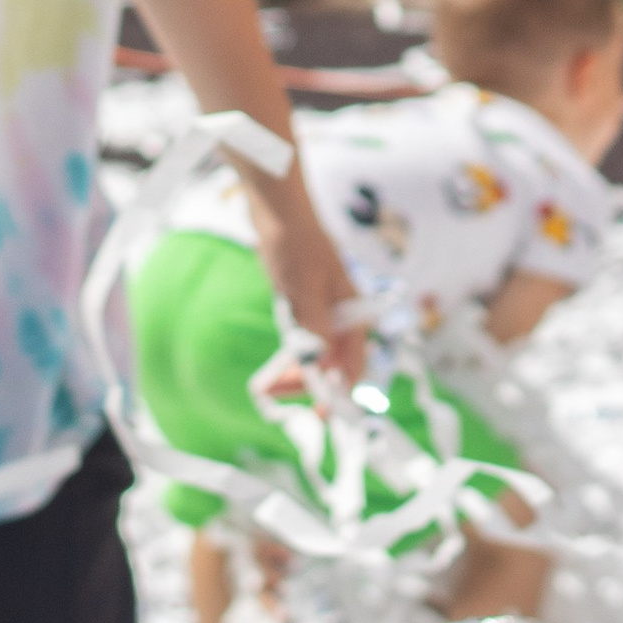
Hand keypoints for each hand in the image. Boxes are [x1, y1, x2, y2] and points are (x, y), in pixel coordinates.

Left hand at [246, 181, 367, 387]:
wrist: (277, 207)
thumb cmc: (294, 244)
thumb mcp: (304, 289)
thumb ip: (315, 329)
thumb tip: (321, 368)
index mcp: (352, 311)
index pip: (354, 363)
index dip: (338, 392)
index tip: (320, 414)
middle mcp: (343, 313)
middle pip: (334, 361)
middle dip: (310, 383)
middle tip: (277, 396)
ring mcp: (325, 307)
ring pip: (316, 352)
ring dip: (297, 372)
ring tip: (268, 389)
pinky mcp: (306, 301)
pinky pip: (302, 338)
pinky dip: (291, 355)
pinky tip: (275, 369)